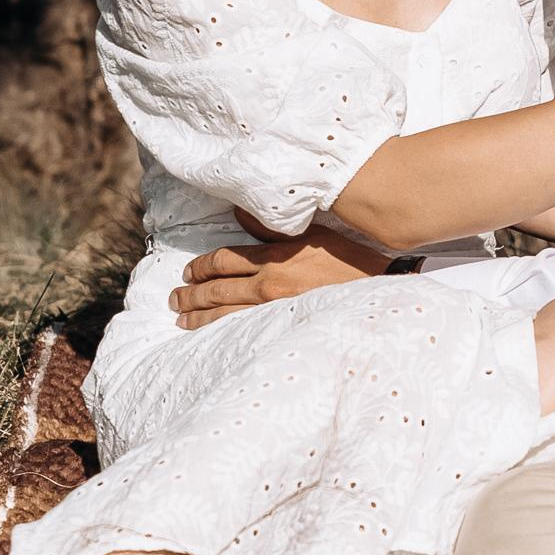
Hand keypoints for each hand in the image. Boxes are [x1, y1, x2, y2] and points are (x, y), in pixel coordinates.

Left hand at [170, 212, 391, 325]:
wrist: (380, 289)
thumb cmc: (350, 259)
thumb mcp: (312, 233)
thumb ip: (273, 228)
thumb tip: (240, 216)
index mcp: (275, 256)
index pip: (225, 260)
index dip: (202, 266)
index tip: (189, 272)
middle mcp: (269, 283)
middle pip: (217, 289)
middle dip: (190, 295)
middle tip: (174, 299)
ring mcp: (275, 310)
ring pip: (224, 314)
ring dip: (198, 317)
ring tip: (181, 320)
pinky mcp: (284, 328)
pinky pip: (243, 332)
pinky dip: (221, 334)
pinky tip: (209, 338)